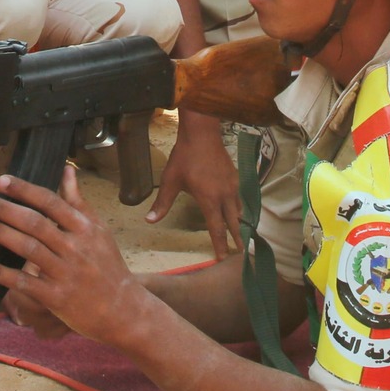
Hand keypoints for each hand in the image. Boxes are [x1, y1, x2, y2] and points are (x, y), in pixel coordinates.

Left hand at [0, 164, 149, 347]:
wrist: (122, 309)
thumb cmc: (108, 266)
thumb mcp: (98, 230)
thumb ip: (78, 201)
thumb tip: (67, 170)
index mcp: (85, 228)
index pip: (51, 202)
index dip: (25, 190)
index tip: (2, 181)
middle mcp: (75, 247)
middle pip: (35, 223)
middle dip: (5, 209)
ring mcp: (65, 273)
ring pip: (27, 249)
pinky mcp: (55, 297)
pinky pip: (22, 282)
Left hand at [146, 109, 241, 256]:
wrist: (202, 132)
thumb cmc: (185, 157)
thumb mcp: (170, 180)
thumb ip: (162, 203)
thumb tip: (150, 221)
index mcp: (210, 199)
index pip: (216, 228)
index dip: (219, 244)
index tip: (222, 258)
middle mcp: (225, 195)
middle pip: (233, 222)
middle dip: (235, 238)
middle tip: (239, 253)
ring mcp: (232, 185)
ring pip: (237, 209)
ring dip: (238, 222)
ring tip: (239, 233)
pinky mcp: (234, 176)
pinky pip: (238, 197)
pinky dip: (238, 207)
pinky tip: (235, 208)